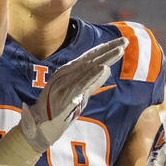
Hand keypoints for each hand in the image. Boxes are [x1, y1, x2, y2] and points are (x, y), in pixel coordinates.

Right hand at [19, 38, 127, 153]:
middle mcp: (66, 73)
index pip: (89, 57)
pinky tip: (103, 68)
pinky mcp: (66, 94)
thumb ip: (92, 81)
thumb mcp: (77, 92)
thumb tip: (106, 70)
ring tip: (119, 51)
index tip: (120, 42)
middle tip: (124, 41)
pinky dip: (92, 75)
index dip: (105, 48)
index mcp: (68, 71)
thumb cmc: (57, 108)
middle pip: (90, 58)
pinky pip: (81, 83)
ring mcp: (65, 82)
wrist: (40, 123)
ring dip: (104, 59)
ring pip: (88, 68)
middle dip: (108, 49)